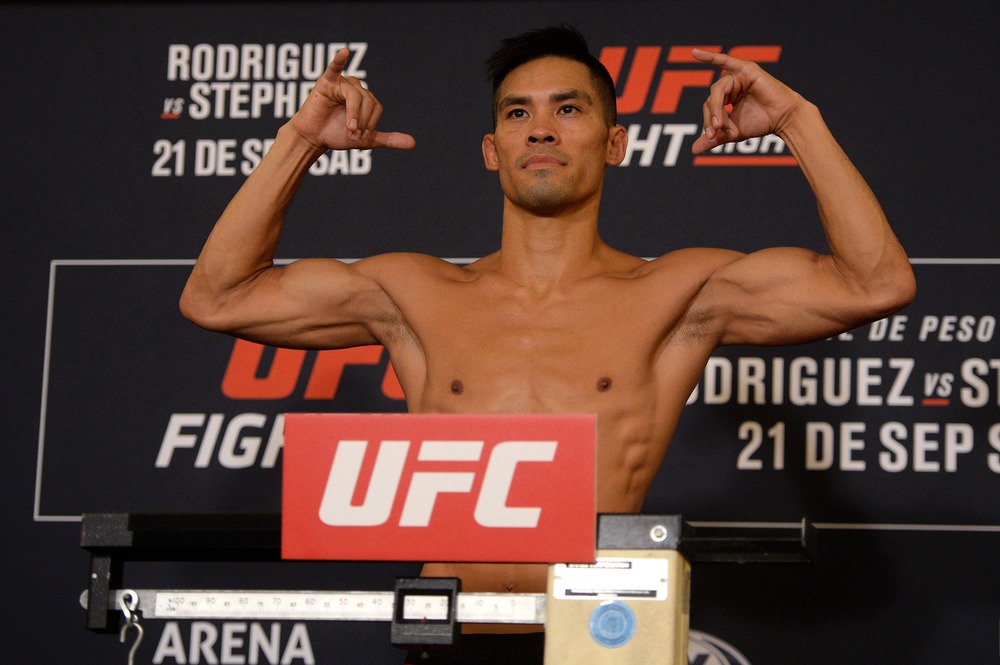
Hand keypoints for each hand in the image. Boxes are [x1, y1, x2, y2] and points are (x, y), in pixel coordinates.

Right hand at [290, 48, 415, 151]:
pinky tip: (344, 52)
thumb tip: (413, 143)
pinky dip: (338, 60)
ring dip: (354, 114)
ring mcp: (342, 83)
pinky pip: (334, 68)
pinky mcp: (327, 82)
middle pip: (368, 101)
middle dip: (362, 121)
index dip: (370, 124)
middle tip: (351, 133)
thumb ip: (388, 139)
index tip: (359, 137)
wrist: (314, 138)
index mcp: (366, 98)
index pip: (376, 107)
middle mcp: (356, 87)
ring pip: (356, 96)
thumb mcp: (367, 140)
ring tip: (348, 128)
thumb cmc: (337, 136)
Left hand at [690, 49, 802, 154]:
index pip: (709, 107)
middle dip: (713, 116)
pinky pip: (725, 60)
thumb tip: (694, 150)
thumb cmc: (761, 123)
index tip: (713, 137)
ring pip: (718, 90)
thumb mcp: (733, 133)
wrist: (783, 119)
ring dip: (717, 108)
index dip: (708, 122)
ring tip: (721, 124)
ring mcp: (738, 76)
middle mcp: (731, 85)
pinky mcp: (746, 69)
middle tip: (718, 131)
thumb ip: (715, 138)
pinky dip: (710, 57)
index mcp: (727, 97)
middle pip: (712, 99)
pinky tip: (695, 53)